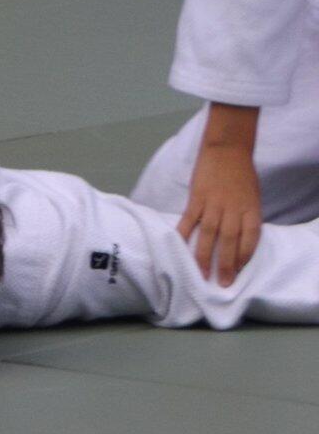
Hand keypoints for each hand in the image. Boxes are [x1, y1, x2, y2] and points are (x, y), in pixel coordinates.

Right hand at [179, 141, 261, 286]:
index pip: (250, 239)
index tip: (238, 273)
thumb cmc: (241, 175)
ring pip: (209, 234)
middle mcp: (233, 209)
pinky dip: (184, 234)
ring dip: (204, 256)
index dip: (244, 258)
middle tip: (222, 283)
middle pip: (230, 241)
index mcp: (251, 209)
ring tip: (202, 274)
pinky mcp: (197, 197)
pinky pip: (190, 219)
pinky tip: (180, 247)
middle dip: (226, 264)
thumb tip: (237, 242)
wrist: (227, 149)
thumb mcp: (252, 197)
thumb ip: (245, 218)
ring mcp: (214, 203)